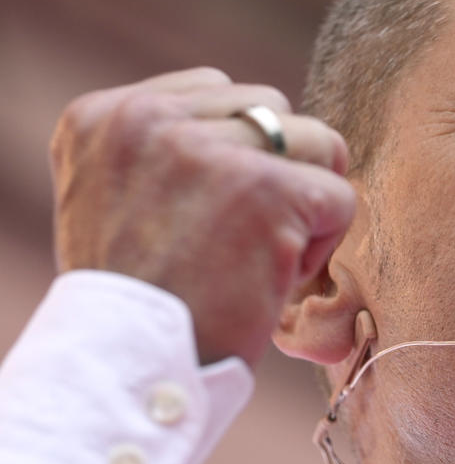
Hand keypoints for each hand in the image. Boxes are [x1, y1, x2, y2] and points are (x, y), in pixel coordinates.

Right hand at [50, 68, 355, 367]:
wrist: (130, 373)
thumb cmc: (139, 302)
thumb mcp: (123, 201)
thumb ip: (173, 150)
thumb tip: (271, 119)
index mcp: (105, 116)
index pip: (215, 90)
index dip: (235, 154)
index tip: (211, 213)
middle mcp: (150, 119)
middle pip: (271, 109)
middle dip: (276, 169)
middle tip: (243, 238)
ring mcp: (209, 151)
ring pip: (316, 141)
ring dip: (306, 200)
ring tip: (262, 256)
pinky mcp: (268, 190)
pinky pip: (341, 195)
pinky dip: (325, 243)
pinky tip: (278, 279)